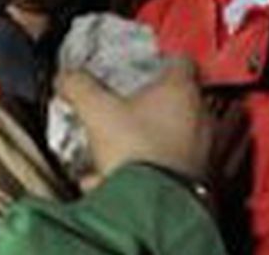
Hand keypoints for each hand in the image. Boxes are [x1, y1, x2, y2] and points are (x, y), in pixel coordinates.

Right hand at [56, 61, 211, 188]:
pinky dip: (146, 169)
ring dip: (147, 139)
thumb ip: (80, 87)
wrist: (151, 209)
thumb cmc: (136, 154)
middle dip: (149, 104)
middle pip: (177, 99)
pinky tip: (116, 179)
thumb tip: (66, 78)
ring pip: (173, 135)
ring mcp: (201, 150)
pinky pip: (168, 166)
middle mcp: (200, 118)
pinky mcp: (196, 180)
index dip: (161, 59)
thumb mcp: (96, 111)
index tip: (147, 64)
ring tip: (116, 148)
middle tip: (124, 107)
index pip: (181, 60)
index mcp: (181, 90)